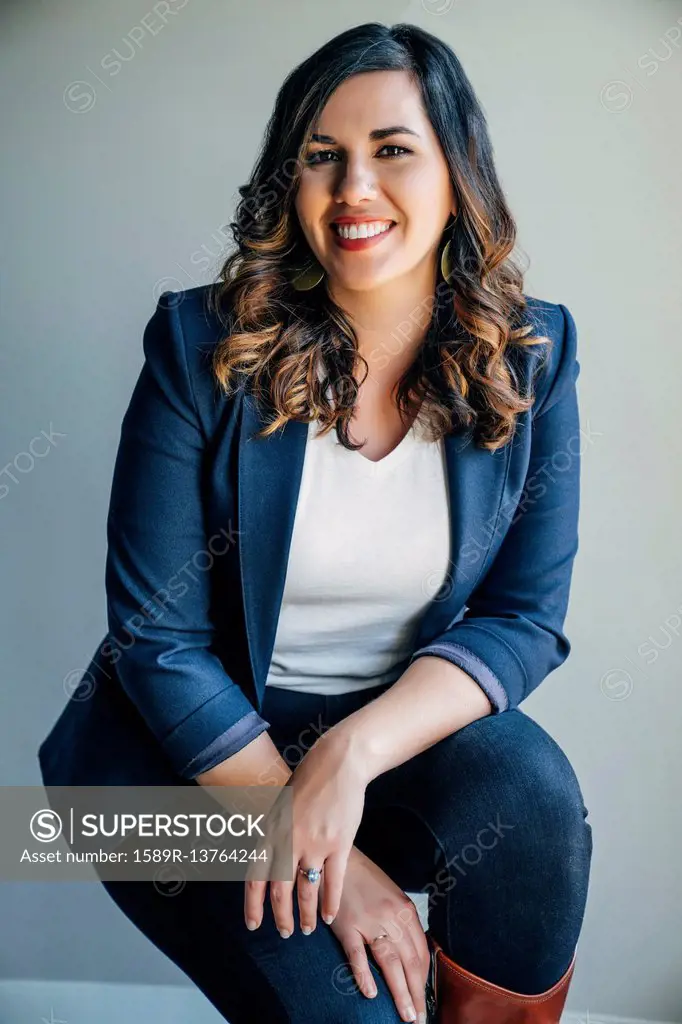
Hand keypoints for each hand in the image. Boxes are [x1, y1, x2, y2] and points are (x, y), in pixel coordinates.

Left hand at [244, 730, 366, 935]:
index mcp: (270, 830)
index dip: (253, 904)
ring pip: (307, 890)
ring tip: (306, 929)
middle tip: (285, 933)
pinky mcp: (339, 842)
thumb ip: (273, 833)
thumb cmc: (308, 780)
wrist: (337, 762)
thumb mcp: (280, 805)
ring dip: (306, 914)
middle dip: (281, 917)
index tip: (253, 925)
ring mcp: (315, 842)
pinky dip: (331, 902)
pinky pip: (334, 881)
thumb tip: (265, 859)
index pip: (256, 876)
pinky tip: (330, 916)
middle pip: (281, 890)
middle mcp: (289, 840)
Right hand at [325, 845, 430, 1023]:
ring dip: (400, 993)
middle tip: (419, 1018)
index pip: (421, 952)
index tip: (426, 999)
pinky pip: (358, 955)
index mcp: (405, 910)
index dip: (425, 980)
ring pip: (390, 963)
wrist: (338, 861)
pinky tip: (371, 994)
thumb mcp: (391, 896)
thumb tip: (413, 954)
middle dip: (417, 994)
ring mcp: (369, 922)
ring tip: (406, 1015)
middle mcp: (391, 916)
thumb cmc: (365, 880)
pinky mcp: (346, 926)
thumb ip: (402, 922)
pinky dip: (365, 976)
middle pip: (410, 962)